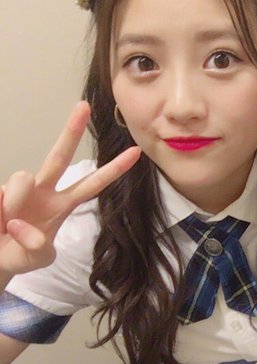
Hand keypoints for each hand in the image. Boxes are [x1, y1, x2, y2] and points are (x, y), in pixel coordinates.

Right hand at [0, 101, 140, 276]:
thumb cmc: (19, 254)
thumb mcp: (38, 258)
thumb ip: (37, 247)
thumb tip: (23, 227)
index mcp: (61, 205)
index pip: (93, 185)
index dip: (114, 170)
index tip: (136, 152)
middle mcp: (43, 191)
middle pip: (59, 157)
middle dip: (71, 131)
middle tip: (84, 106)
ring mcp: (17, 190)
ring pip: (22, 177)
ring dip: (15, 202)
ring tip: (7, 226)